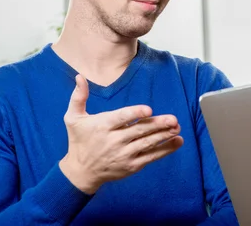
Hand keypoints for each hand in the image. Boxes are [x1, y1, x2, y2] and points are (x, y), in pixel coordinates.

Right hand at [59, 74, 183, 193]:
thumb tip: (79, 77)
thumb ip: (78, 97)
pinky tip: (177, 142)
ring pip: (147, 144)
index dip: (135, 113)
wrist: (81, 172)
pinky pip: (151, 157)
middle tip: (173, 119)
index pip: (121, 118)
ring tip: (177, 127)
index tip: (148, 109)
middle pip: (139, 131)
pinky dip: (165, 150)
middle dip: (158, 125)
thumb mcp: (73, 118)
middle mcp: (114, 141)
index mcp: (102, 126)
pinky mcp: (131, 166)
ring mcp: (124, 155)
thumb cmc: (79, 141)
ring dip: (164, 136)